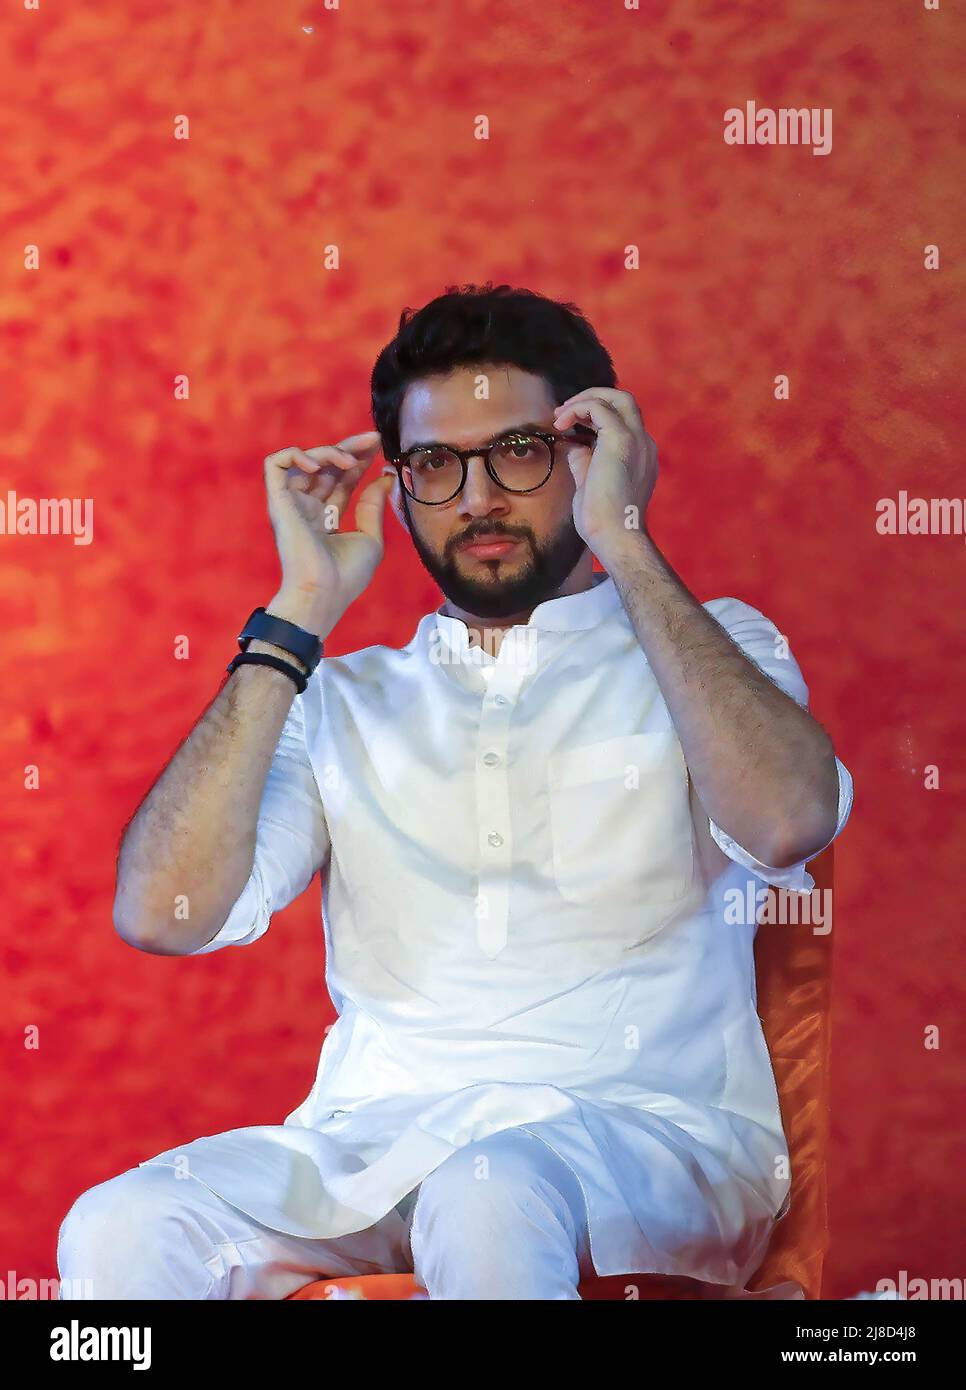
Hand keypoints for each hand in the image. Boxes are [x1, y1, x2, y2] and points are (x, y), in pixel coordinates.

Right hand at [263, 431, 392, 636]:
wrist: (323, 593)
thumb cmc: (346, 576)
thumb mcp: (371, 538)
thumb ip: (374, 506)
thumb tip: (385, 477)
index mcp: (327, 517)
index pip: (342, 479)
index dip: (360, 460)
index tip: (380, 447)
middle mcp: (308, 507)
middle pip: (326, 466)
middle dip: (350, 447)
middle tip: (374, 439)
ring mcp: (292, 503)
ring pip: (305, 460)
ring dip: (330, 452)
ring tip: (350, 461)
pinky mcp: (278, 501)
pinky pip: (275, 464)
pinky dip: (295, 455)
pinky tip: (318, 463)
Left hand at [552, 388, 658, 558]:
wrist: (614, 535)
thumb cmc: (602, 520)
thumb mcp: (591, 483)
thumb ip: (586, 461)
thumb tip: (574, 445)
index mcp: (640, 455)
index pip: (622, 420)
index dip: (595, 416)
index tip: (570, 424)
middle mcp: (644, 443)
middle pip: (624, 401)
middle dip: (593, 398)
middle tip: (564, 412)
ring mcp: (636, 440)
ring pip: (617, 397)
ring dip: (585, 399)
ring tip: (560, 415)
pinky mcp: (621, 440)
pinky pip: (599, 407)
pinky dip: (578, 408)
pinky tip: (561, 423)